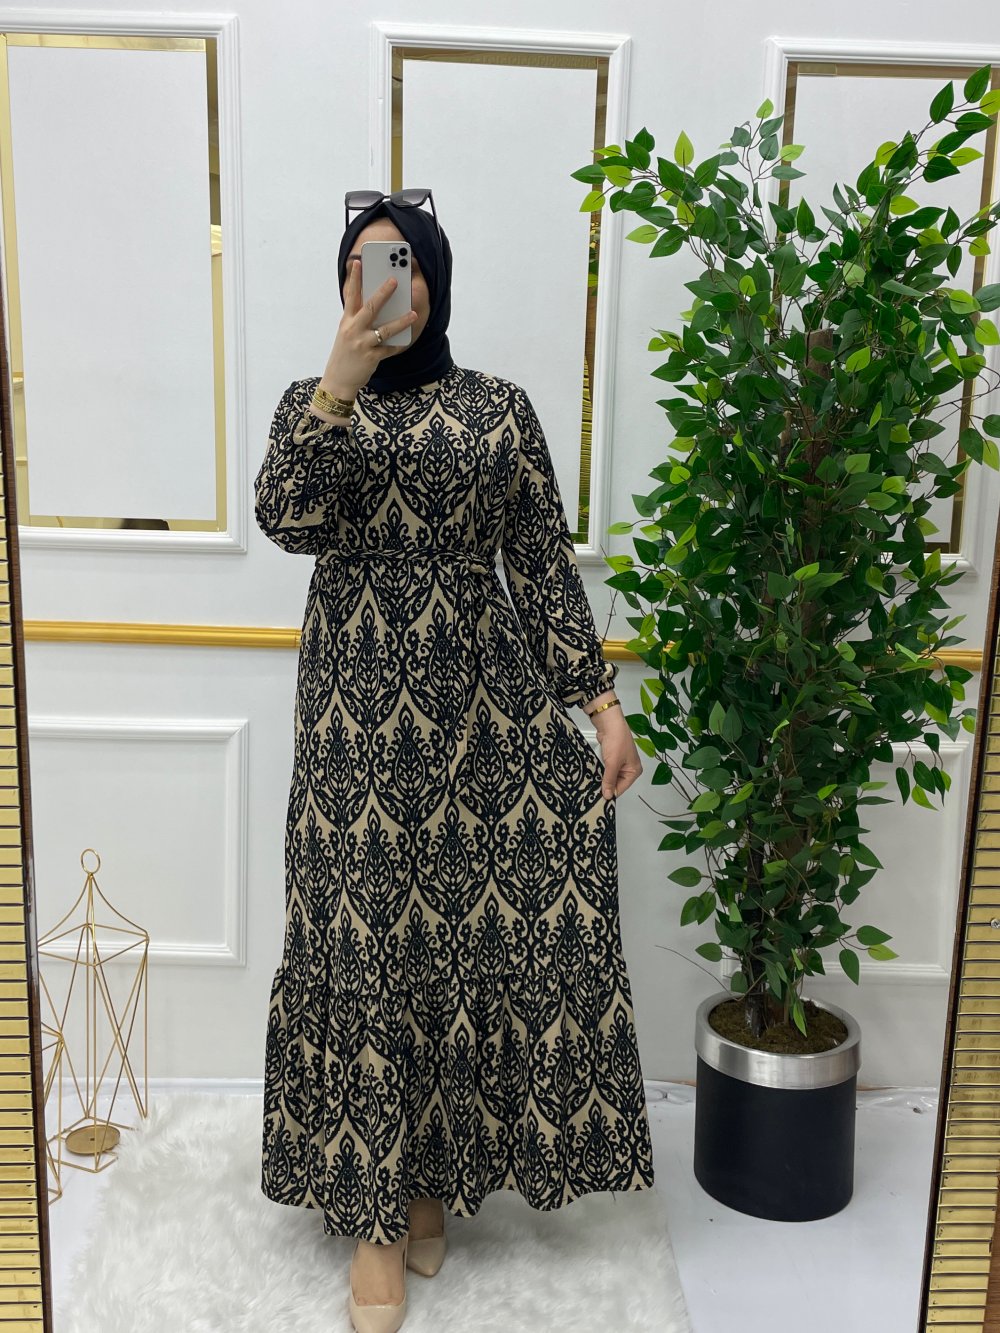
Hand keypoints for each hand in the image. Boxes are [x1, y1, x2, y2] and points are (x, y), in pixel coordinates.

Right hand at [321, 258, 417, 395]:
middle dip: (383, 293)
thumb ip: (359, 320)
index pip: (350, 296)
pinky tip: (408, 340)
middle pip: (370, 307)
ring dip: (401, 321)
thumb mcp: (347, 333)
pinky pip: (389, 349)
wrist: (338, 380)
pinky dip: (399, 345)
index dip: (355, 279)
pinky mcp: (371, 358)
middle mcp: (353, 330)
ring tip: (413, 313)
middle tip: (395, 280)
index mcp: (346, 321)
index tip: (358, 263)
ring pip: (385, 330)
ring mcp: (362, 344)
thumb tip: (379, 306)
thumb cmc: (345, 354)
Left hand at [591, 704, 641, 800]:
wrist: (609, 722)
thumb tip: (607, 796)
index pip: (622, 788)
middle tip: (593, 790)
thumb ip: (609, 781)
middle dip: (605, 784)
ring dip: (602, 777)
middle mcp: (629, 768)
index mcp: (635, 770)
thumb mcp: (613, 764)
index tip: (598, 798)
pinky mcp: (611, 757)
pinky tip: (594, 772)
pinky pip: (605, 769)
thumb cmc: (616, 741)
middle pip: (616, 783)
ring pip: (609, 776)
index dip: (610, 793)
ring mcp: (620, 762)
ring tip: (593, 780)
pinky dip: (600, 770)